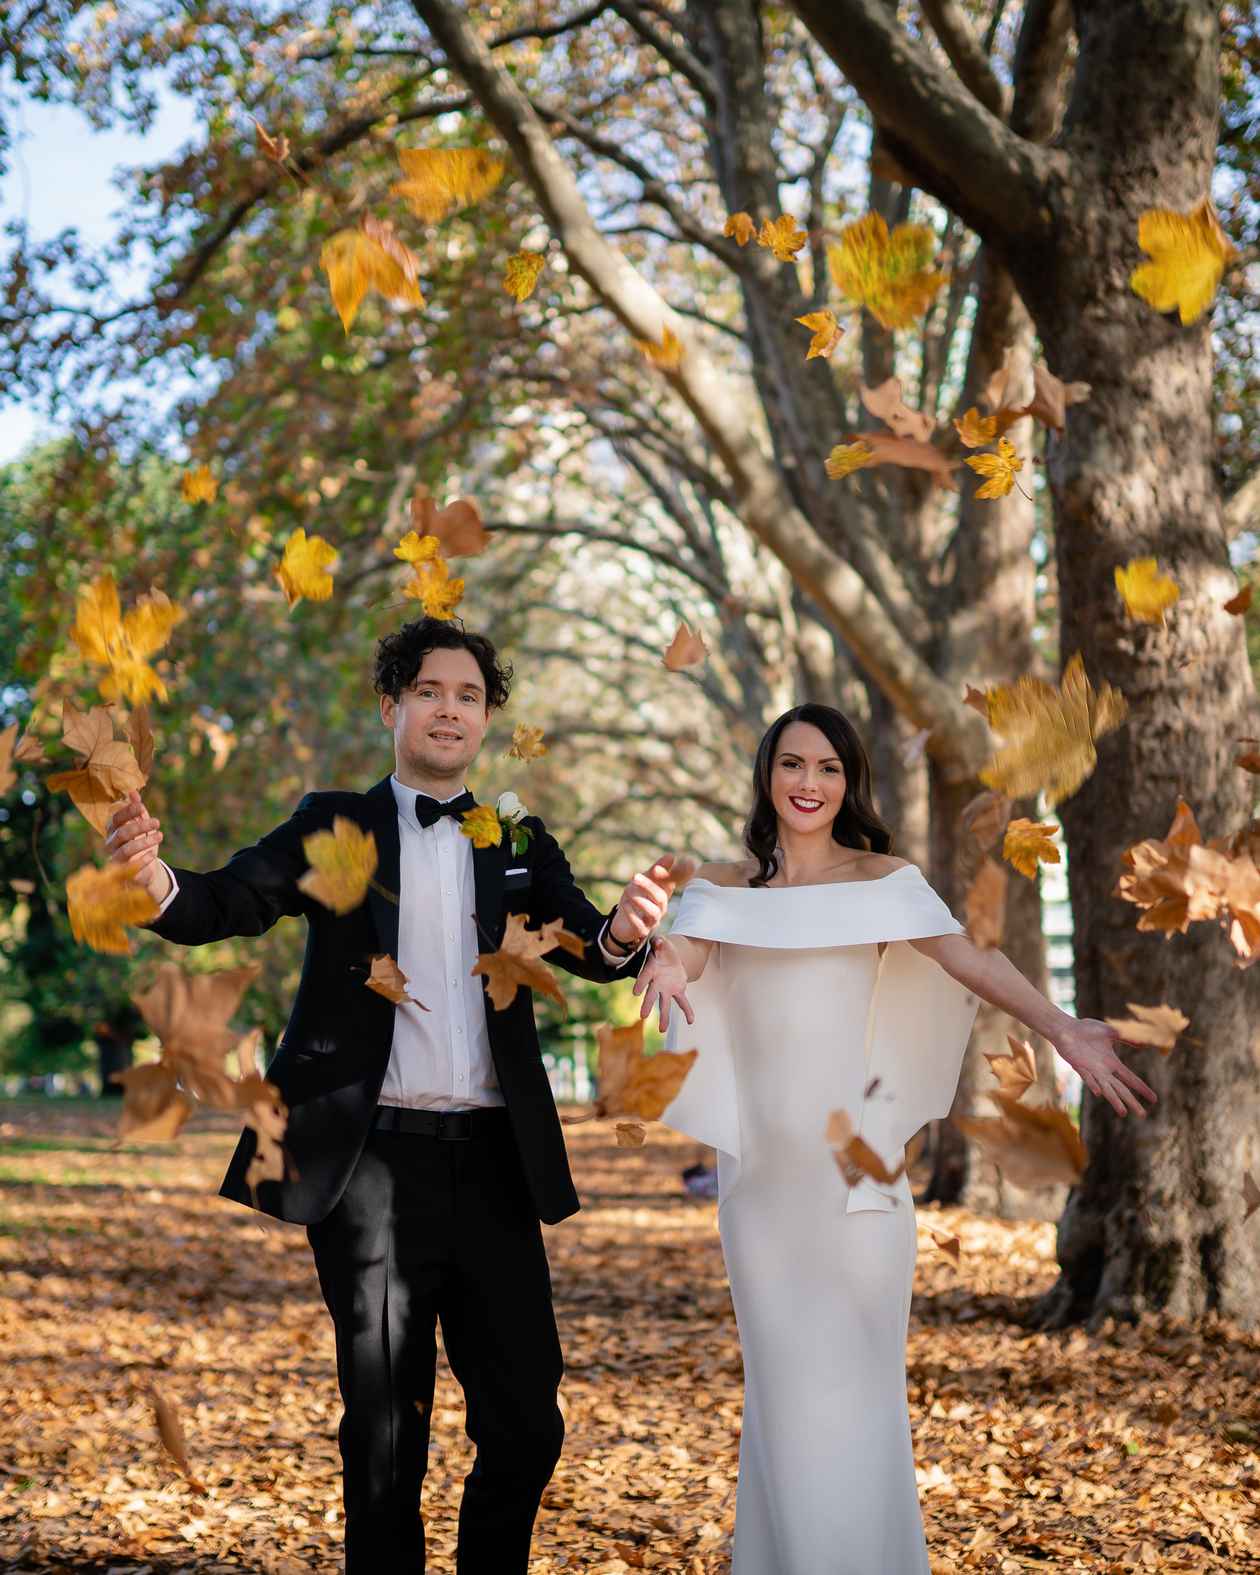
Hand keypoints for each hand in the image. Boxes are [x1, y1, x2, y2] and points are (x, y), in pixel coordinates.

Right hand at [103, 789, 170, 903]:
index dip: (127, 812)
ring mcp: (116, 860)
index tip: (141, 807)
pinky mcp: (125, 874)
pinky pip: (132, 868)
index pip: (115, 819)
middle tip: (157, 822)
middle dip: (140, 826)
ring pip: (126, 850)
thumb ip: (137, 810)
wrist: (145, 869)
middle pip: (122, 833)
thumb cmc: (141, 843)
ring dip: (144, 841)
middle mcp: (111, 845)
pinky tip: (153, 855)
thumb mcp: (141, 825)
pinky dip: (143, 860)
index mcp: (113, 831)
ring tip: (160, 836)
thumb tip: (133, 792)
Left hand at [609, 851, 677, 947]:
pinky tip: (624, 904)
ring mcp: (652, 920)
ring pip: (653, 913)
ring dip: (641, 901)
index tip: (686, 862)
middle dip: (649, 885)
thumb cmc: (636, 899)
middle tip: (635, 876)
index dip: (679, 874)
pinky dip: (631, 914)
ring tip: (628, 891)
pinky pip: (639, 925)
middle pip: (661, 897)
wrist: (622, 923)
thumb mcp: (644, 882)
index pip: (673, 883)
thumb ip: (657, 870)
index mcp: (663, 893)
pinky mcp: (641, 931)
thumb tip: (671, 856)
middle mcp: (660, 907)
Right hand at [631, 936, 693, 1034]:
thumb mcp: (662, 944)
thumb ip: (660, 944)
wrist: (670, 958)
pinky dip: (687, 1011)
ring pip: (664, 1004)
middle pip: (651, 995)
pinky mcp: (677, 991)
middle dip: (647, 1005)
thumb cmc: (663, 950)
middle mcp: (657, 983)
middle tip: (643, 1015)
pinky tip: (691, 1021)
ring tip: (662, 1030)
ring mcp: (666, 989)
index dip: (640, 983)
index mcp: (651, 970)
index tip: (635, 992)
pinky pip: (682, 1002)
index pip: (644, 977)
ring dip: (664, 1017)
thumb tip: (659, 941)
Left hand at [1051, 1017, 1157, 1117]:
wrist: (1066, 1027)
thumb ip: (1126, 1038)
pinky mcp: (1079, 1066)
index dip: (1142, 1088)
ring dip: (1113, 1100)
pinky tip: (1099, 1093)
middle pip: (1121, 1089)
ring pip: (1106, 1089)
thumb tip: (1143, 1044)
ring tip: (1123, 1112)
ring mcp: (1091, 1070)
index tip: (1154, 1099)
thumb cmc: (1087, 1029)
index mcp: (1112, 1063)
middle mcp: (1103, 1070)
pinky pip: (1087, 1077)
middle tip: (1143, 1115)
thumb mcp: (1110, 1032)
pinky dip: (1093, 1084)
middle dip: (1131, 1101)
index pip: (1131, 1079)